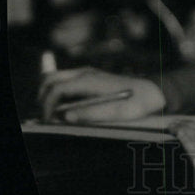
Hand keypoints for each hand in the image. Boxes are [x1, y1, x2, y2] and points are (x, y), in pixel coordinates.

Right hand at [39, 67, 165, 122]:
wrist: (152, 91)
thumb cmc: (136, 103)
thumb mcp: (116, 113)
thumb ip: (90, 114)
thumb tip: (66, 116)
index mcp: (89, 80)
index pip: (56, 88)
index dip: (47, 106)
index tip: (49, 122)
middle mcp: (85, 73)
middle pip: (51, 79)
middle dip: (43, 98)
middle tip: (47, 118)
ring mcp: (87, 73)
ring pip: (56, 79)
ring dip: (49, 96)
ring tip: (55, 116)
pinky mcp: (90, 78)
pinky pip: (66, 82)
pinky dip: (58, 95)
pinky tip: (66, 109)